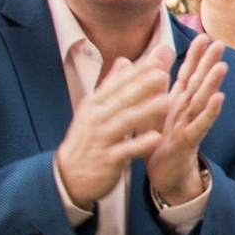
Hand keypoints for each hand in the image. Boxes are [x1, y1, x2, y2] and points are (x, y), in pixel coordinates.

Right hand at [55, 57, 174, 210]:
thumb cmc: (89, 139)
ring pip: (124, 122)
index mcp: (95, 104)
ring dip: (144, 111)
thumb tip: (124, 60)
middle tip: (163, 73)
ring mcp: (101, 139)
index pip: (117, 83)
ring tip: (166, 102)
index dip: (137, 71)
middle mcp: (96, 118)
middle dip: (142, 86)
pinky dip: (140, 144)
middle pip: (121, 99)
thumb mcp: (96, 109)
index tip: (156, 58)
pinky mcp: (107, 160)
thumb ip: (113, 86)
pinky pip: (125, 150)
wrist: (69, 176)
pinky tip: (157, 138)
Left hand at [145, 34, 224, 205]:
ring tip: (222, 66)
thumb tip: (151, 66)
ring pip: (202, 101)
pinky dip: (210, 112)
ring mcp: (190, 125)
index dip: (194, 56)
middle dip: (208, 63)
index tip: (203, 36)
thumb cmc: (159, 142)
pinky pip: (200, 125)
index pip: (187, 74)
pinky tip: (220, 99)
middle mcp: (186, 110)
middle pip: (199, 83)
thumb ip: (152, 89)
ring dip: (213, 83)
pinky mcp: (189, 141)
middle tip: (220, 43)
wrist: (163, 175)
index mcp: (176, 102)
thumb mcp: (151, 111)